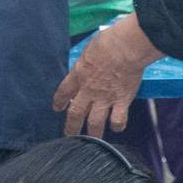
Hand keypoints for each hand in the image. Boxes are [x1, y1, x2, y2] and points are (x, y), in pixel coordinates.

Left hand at [53, 12, 161, 136]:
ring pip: (94, 122)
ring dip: (92, 133)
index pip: (64, 92)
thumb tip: (92, 59)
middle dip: (71, 126)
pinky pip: (118, 119)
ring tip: (93, 140)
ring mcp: (105, 98)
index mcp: (78, 75)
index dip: (59, 101)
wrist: (124, 48)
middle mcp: (88, 90)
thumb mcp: (89, 49)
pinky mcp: (122, 100)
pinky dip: (117, 126)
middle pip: (75, 113)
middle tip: (69, 135)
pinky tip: (117, 127)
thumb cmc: (109, 42)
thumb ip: (88, 60)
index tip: (57, 108)